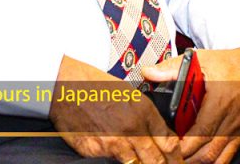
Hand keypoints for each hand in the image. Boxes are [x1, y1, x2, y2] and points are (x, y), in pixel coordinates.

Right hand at [50, 55, 182, 162]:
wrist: (62, 84)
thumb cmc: (92, 84)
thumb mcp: (126, 92)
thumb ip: (144, 114)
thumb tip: (160, 135)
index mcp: (142, 109)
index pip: (170, 143)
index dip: (176, 156)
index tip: (177, 160)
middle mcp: (130, 128)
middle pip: (157, 161)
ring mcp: (112, 142)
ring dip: (140, 163)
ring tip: (141, 160)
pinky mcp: (95, 152)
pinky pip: (112, 163)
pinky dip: (115, 161)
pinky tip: (116, 155)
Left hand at [142, 44, 239, 163]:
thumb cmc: (230, 63)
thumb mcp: (201, 59)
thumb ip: (172, 68)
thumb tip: (148, 73)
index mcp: (218, 103)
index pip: (200, 133)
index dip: (183, 145)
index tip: (166, 146)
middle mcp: (230, 122)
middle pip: (207, 152)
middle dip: (186, 157)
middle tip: (168, 155)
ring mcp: (237, 132)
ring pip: (217, 159)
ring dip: (198, 161)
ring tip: (180, 159)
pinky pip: (227, 157)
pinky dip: (213, 161)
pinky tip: (198, 158)